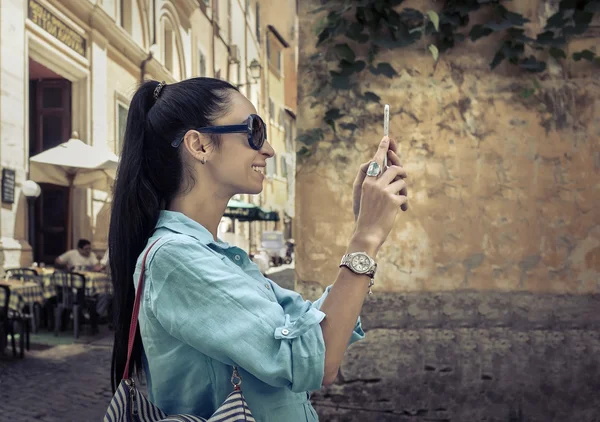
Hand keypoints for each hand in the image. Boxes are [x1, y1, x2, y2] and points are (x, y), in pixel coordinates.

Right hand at [353, 137, 407, 251]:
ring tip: (397, 201)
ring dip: (402, 191)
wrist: (367, 233)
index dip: (383, 148)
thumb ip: (376, 183)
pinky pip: (404, 197)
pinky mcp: (393, 201)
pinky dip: (403, 204)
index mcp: (366, 182)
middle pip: (394, 169)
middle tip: (403, 174)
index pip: (376, 161)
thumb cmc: (367, 215)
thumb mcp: (367, 196)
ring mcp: (384, 192)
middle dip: (401, 171)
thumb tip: (390, 171)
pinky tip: (398, 211)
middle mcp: (374, 184)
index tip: (387, 137)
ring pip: (402, 182)